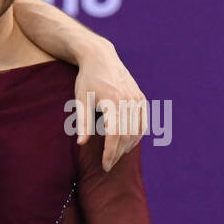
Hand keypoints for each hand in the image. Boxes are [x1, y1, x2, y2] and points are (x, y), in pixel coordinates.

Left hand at [74, 43, 146, 171]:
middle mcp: (129, 100)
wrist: (101, 57)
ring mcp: (137, 99)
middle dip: (118, 153)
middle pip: (127, 135)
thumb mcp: (81, 100)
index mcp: (113, 102)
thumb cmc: (87, 80)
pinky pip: (143, 122)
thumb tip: (82, 144)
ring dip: (128, 147)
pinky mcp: (141, 98)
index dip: (110, 153)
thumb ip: (83, 123)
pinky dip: (137, 135)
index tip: (105, 166)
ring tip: (117, 157)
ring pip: (137, 130)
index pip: (115, 135)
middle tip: (108, 166)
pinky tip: (128, 144)